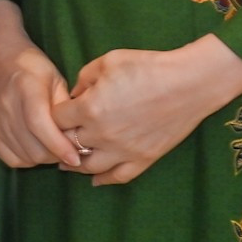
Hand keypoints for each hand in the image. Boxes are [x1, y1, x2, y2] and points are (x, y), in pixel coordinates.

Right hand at [0, 0, 83, 168]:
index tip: (76, 159)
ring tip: (52, 145)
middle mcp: (5, 105)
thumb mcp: (55, 79)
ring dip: (43, 157)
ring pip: (24, 156)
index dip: (60, 146)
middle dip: (56, 155)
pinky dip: (26, 158)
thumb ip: (65, 108)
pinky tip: (34, 146)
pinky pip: (10, 158)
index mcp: (26, 88)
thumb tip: (78, 138)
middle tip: (68, 149)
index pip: (40, 125)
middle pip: (34, 147)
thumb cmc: (31, 65)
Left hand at [52, 35, 241, 185]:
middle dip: (60, 139)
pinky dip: (103, 180)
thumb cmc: (147, 67)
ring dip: (75, 164)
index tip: (57, 112)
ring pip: (88, 167)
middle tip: (56, 139)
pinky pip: (118, 177)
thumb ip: (84, 78)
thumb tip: (75, 94)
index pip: (56, 119)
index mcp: (89, 109)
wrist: (188, 84)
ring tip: (68, 161)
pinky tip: (95, 179)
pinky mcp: (143, 159)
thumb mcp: (107, 62)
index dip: (54, 114)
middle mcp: (102, 134)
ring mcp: (123, 151)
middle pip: (68, 144)